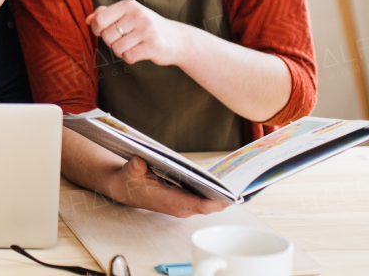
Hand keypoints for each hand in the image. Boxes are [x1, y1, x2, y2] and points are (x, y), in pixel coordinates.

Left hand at [86, 0, 188, 66]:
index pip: (100, 18)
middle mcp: (138, 15)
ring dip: (121, 51)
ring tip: (133, 45)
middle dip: (112, 42)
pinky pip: (128, 57)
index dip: (97, 29)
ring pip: (117, 48)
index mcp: (129, 5)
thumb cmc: (146, 26)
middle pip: (107, 36)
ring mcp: (147, 30)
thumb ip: (107, 14)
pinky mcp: (153, 46)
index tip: (104, 32)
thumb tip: (87, 19)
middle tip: (124, 40)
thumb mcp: (128, 15)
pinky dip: (130, 58)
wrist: (177, 39)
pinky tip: (139, 52)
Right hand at [104, 157, 228, 217]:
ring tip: (239, 181)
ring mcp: (184, 204)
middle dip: (226, 197)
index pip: (197, 205)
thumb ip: (133, 168)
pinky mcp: (186, 200)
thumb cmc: (129, 181)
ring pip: (210, 203)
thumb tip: (139, 162)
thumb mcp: (128, 172)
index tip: (230, 198)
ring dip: (223, 195)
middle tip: (243, 185)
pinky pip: (206, 199)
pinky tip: (226, 183)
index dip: (214, 202)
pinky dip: (216, 193)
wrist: (125, 189)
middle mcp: (180, 206)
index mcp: (169, 201)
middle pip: (210, 205)